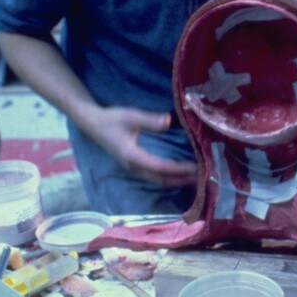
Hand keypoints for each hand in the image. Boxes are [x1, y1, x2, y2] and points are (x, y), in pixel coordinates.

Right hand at [80, 105, 197, 187]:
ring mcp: (134, 168)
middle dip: (183, 179)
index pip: (161, 167)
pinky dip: (170, 177)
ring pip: (159, 180)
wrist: (93, 124)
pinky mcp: (135, 165)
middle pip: (162, 178)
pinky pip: (156, 176)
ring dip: (178, 180)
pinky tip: (182, 173)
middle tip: (204, 177)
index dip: (179, 169)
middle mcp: (134, 166)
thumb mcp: (130, 116)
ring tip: (197, 178)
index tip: (196, 168)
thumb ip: (149, 120)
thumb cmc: (111, 119)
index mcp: (132, 156)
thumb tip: (168, 121)